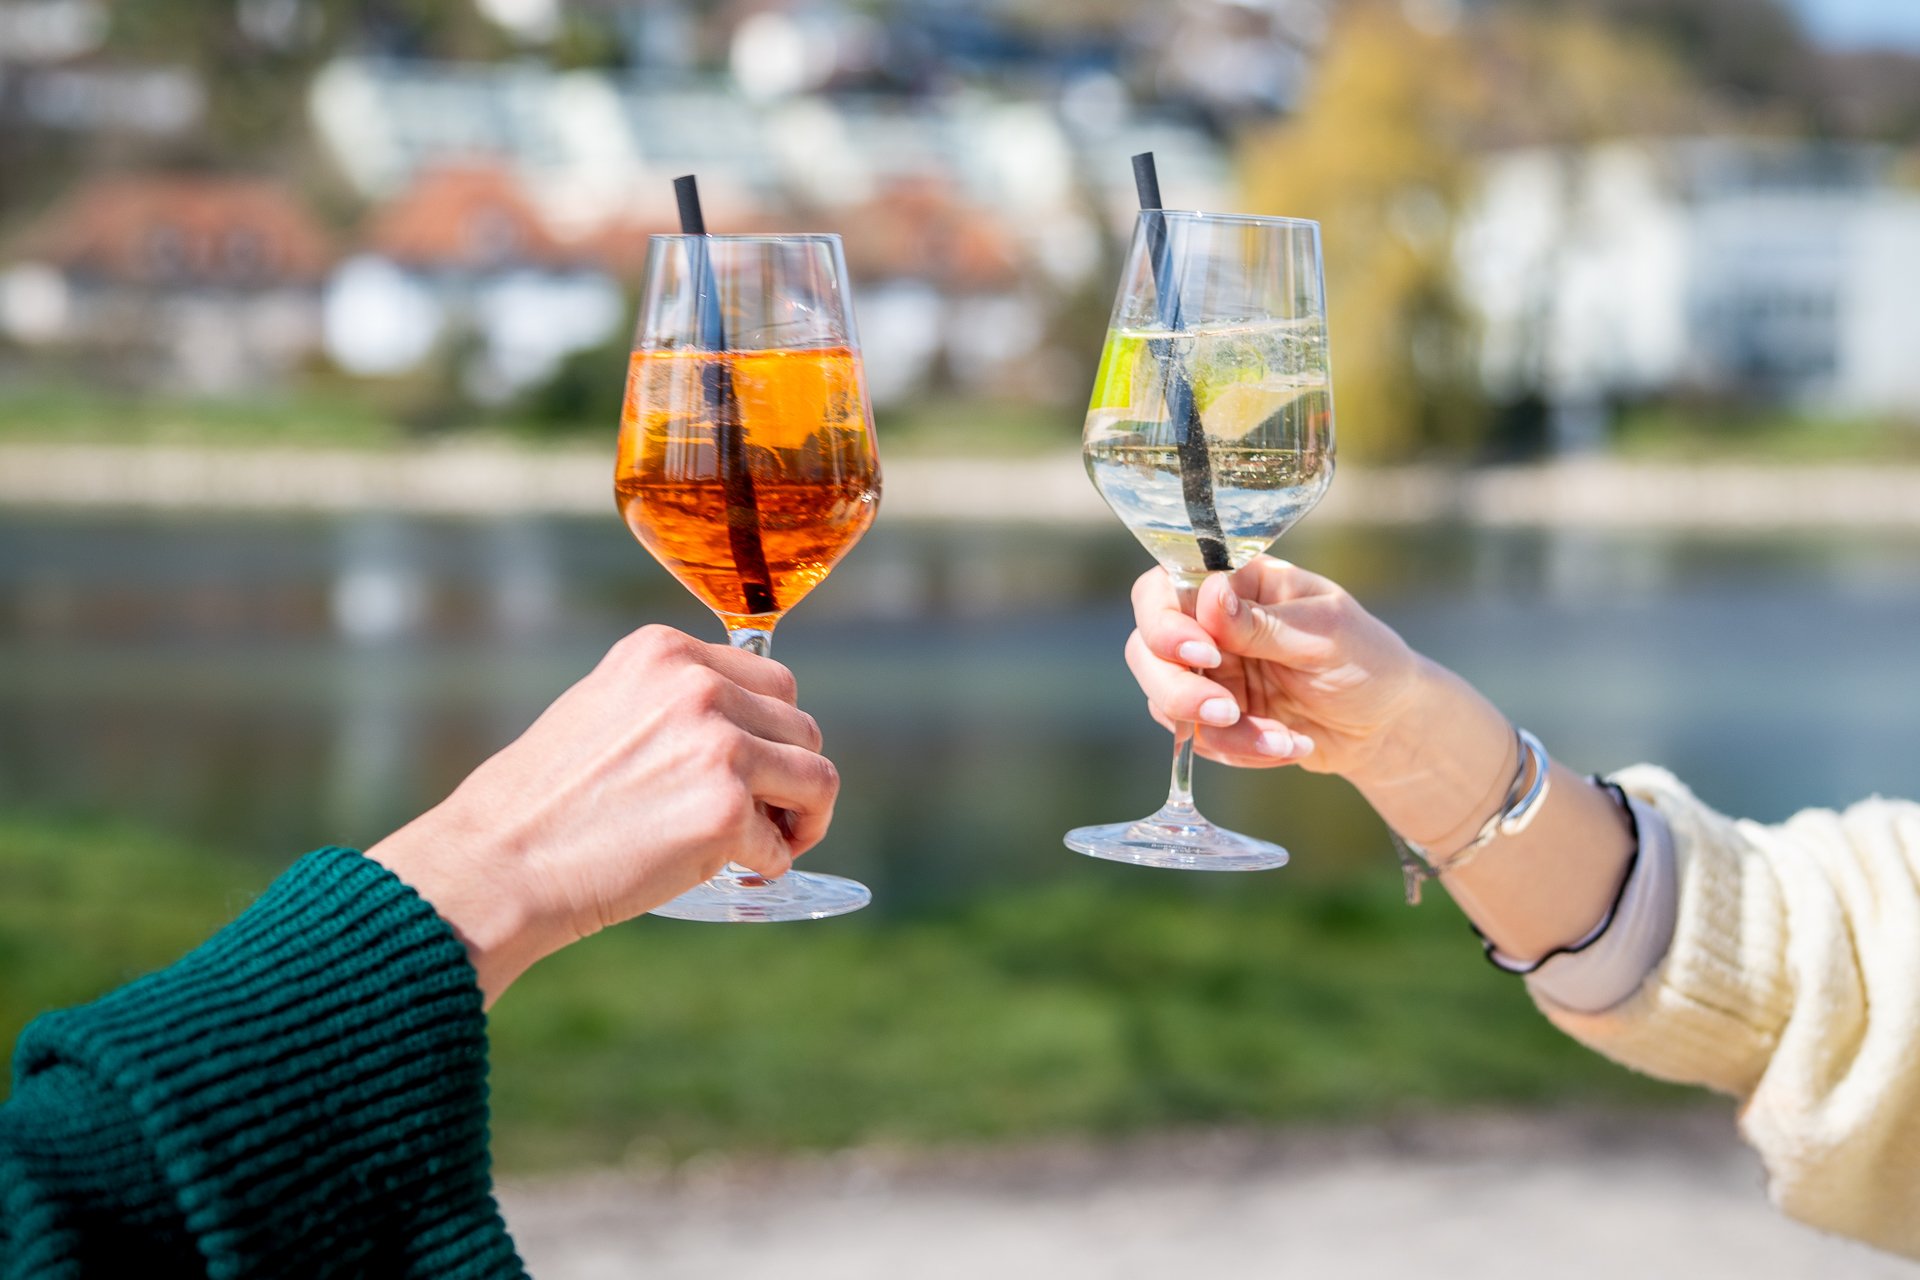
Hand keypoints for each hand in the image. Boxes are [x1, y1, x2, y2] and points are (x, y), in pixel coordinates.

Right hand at [367, 625, 839, 1003]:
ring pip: (817, 779)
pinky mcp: (724, 809)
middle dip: (791, 779)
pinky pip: (782, 844)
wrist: (498, 862)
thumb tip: (748, 728)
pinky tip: (729, 873)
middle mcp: (698, 686)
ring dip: (801, 820)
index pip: (773, 683)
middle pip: (802, 729)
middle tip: (764, 820)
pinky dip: (767, 866)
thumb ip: (675, 703)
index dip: (773, 735)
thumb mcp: (606, 708)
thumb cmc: (543, 801)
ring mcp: (718, 745)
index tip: (753, 771)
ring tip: (765, 847)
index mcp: (666, 652)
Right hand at [1125, 558, 1426, 778]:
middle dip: (1178, 689)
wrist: (1385, 725)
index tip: (1205, 653)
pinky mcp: (1214, 720)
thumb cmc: (1367, 659)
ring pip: (1164, 703)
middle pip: (1145, 650)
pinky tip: (1291, 746)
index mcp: (1234, 586)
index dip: (1165, 622)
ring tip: (1283, 740)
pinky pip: (1200, 741)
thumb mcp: (1327, 632)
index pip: (1162, 590)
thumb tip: (1209, 596)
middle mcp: (1207, 626)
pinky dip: (1242, 750)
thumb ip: (1264, 621)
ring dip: (1222, 731)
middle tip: (1226, 711)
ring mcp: (1207, 675)